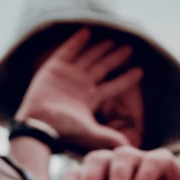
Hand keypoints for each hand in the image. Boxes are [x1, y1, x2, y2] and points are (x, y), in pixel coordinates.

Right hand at [15, 28, 143, 150]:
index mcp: (91, 98)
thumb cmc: (64, 129)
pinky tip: (87, 31)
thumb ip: (109, 137)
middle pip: (103, 68)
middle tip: (129, 48)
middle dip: (115, 58)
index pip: (114, 86)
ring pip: (88, 57)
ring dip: (100, 48)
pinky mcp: (55, 68)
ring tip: (112, 39)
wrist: (39, 123)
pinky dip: (76, 41)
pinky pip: (68, 51)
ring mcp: (68, 75)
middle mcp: (82, 85)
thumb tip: (128, 148)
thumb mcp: (90, 133)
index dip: (126, 79)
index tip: (140, 71)